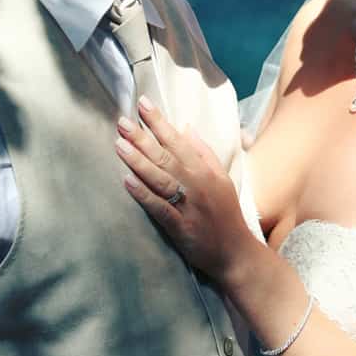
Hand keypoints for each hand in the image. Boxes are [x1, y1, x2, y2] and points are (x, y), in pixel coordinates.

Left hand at [115, 97, 251, 281]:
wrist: (235, 251)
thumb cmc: (226, 213)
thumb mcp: (222, 178)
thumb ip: (205, 153)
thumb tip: (187, 128)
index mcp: (205, 171)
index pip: (179, 141)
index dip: (160, 122)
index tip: (143, 104)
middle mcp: (196, 185)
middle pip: (166, 157)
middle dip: (143, 138)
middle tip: (123, 121)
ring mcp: (188, 206)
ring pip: (160, 179)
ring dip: (139, 161)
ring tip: (119, 145)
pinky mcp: (179, 227)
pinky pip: (159, 208)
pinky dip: (143, 195)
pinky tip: (127, 182)